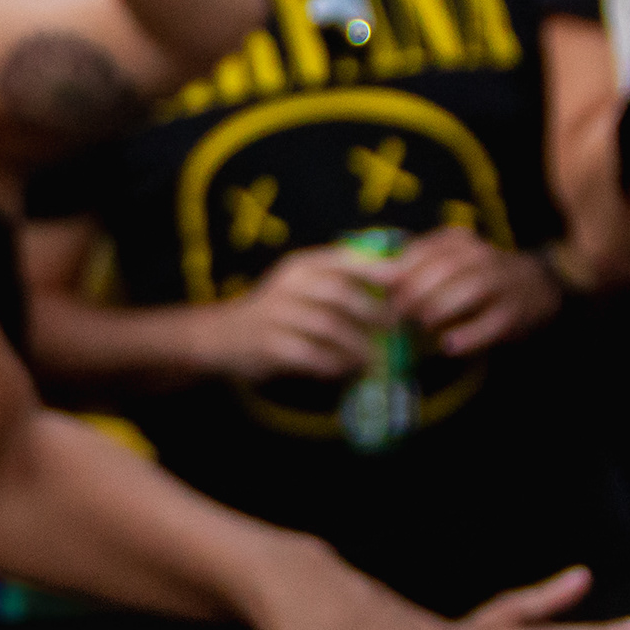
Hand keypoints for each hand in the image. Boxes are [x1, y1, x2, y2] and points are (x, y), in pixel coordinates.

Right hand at [195, 246, 389, 382]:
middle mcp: (288, 284)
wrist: (225, 336)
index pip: (344, 260)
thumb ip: (341, 281)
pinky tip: (345, 369)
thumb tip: (399, 286)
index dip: (378, 269)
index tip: (405, 283)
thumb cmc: (278, 311)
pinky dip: (335, 364)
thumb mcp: (303, 285)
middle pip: (340, 293)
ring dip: (358, 344)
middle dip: (374, 312)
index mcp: (301, 265)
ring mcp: (276, 314)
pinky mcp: (270, 344)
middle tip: (396, 329)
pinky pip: (313, 354)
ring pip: (329, 326)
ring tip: (376, 357)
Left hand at [381, 226, 559, 356]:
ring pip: (469, 291)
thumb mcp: (449, 260)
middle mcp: (484, 257)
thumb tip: (370, 276)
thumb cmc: (478, 274)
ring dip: (440, 310)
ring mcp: (504, 283)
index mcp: (460, 242)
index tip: (383, 292)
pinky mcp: (516, 312)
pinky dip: (468, 336)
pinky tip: (448, 346)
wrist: (539, 284)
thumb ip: (415, 265)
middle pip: (443, 270)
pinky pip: (491, 323)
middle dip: (415, 293)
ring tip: (422, 325)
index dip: (399, 273)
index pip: (423, 252)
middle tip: (398, 314)